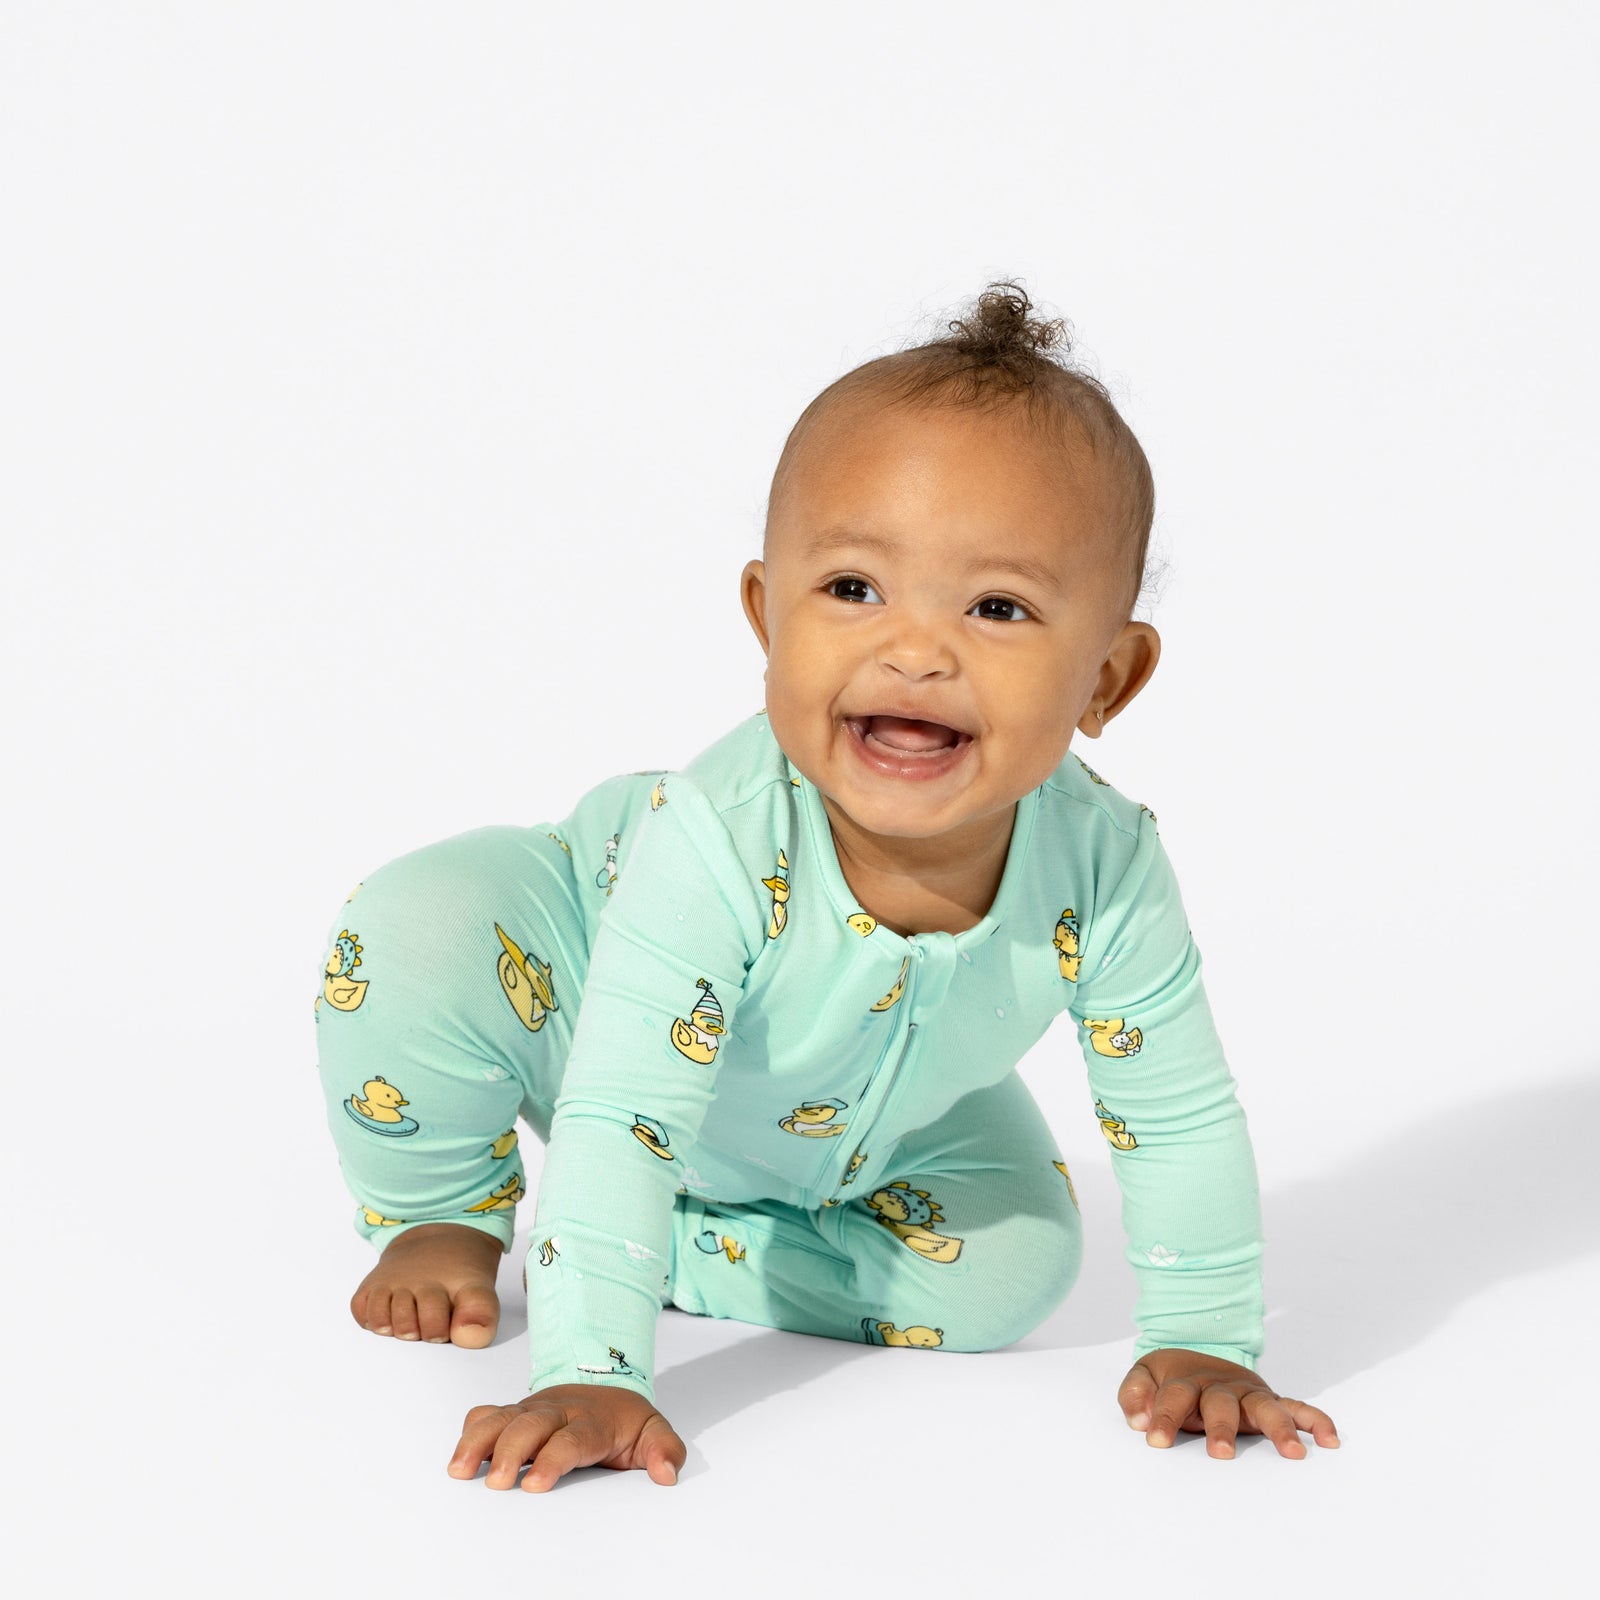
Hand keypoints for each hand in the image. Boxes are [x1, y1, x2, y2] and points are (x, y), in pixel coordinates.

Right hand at [448, 1383, 686, 1491]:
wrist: (607, 1384)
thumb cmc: (624, 1418)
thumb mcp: (653, 1431)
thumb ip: (664, 1451)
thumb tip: (667, 1476)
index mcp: (591, 1420)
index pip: (571, 1439)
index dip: (551, 1459)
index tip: (533, 1485)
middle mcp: (557, 1412)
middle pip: (530, 1424)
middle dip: (510, 1450)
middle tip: (495, 1483)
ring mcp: (532, 1410)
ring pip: (502, 1417)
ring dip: (479, 1440)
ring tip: (459, 1469)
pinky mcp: (515, 1413)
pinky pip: (488, 1413)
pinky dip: (471, 1430)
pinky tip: (459, 1457)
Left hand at [1117, 1348, 1339, 1458]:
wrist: (1197, 1351)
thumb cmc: (1171, 1377)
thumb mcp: (1145, 1376)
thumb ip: (1135, 1395)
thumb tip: (1137, 1420)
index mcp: (1187, 1380)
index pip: (1174, 1396)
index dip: (1163, 1416)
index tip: (1155, 1440)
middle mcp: (1221, 1386)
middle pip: (1221, 1402)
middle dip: (1221, 1427)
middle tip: (1219, 1454)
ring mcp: (1249, 1393)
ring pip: (1264, 1406)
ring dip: (1278, 1427)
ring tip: (1293, 1453)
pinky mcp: (1270, 1400)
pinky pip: (1298, 1408)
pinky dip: (1315, 1421)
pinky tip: (1329, 1440)